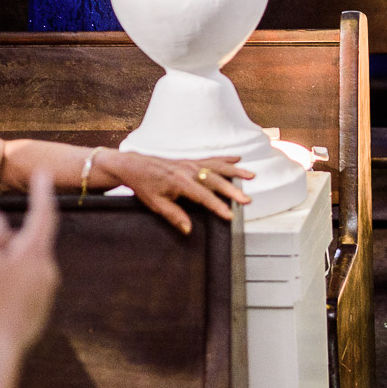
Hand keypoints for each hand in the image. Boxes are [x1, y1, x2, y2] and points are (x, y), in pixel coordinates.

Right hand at [0, 171, 58, 354]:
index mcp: (36, 253)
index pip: (43, 214)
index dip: (42, 192)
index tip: (44, 173)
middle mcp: (47, 268)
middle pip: (22, 243)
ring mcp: (44, 289)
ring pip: (18, 265)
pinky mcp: (37, 307)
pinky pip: (19, 285)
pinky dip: (1, 280)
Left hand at [99, 151, 254, 233]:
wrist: (135, 166)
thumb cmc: (144, 186)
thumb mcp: (156, 204)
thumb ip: (174, 216)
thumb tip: (188, 229)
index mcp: (180, 182)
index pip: (203, 196)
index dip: (218, 207)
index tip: (230, 215)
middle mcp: (188, 170)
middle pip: (215, 181)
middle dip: (233, 190)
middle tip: (247, 200)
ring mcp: (191, 163)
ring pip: (218, 166)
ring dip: (236, 171)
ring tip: (252, 175)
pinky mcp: (191, 161)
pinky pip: (212, 159)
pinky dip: (225, 158)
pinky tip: (238, 158)